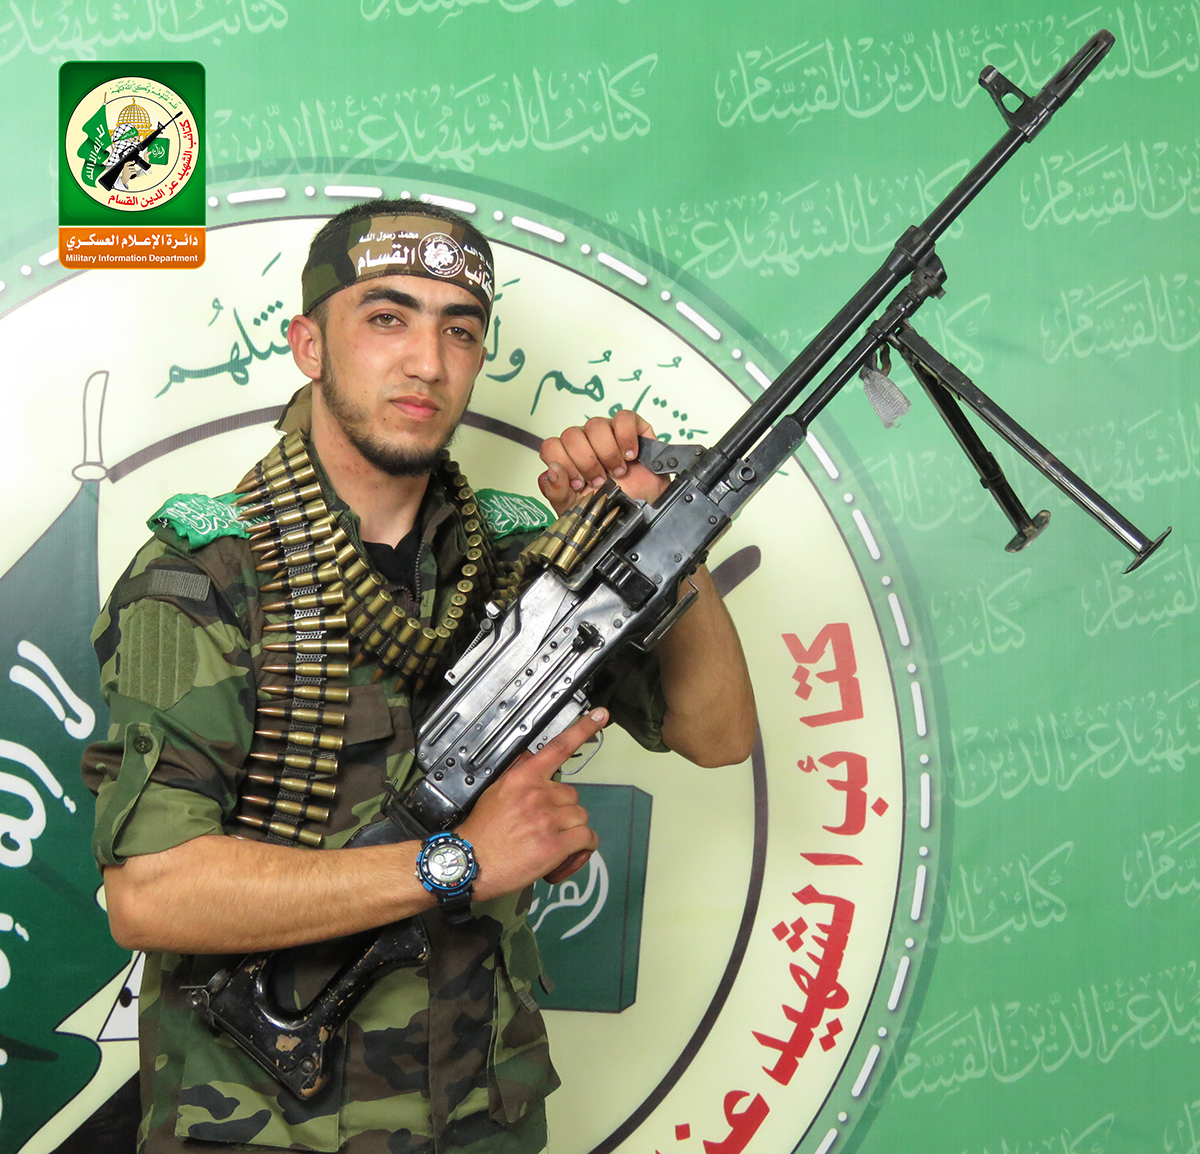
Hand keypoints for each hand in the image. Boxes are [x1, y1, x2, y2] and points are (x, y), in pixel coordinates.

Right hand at [456, 708, 607, 899]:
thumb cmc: (481, 831)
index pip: (557, 748)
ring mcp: (548, 820)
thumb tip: (530, 758)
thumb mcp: (495, 791)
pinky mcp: (555, 845)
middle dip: (564, 810)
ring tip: (555, 842)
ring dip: (573, 830)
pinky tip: (571, 853)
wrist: (470, 863)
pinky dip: (583, 847)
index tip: (600, 715)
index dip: (582, 729)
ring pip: (581, 817)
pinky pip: (586, 839)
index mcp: (523, 778)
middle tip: (548, 825)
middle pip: (573, 795)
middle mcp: (538, 795)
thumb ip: (517, 774)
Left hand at [538, 410, 668, 514]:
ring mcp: (607, 432)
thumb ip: (556, 491)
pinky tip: (630, 456)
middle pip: (571, 435)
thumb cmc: (610, 507)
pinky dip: (626, 437)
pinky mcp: (631, 428)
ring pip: (595, 425)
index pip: (551, 446)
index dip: (564, 464)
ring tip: (618, 471)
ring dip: (607, 453)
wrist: (643, 512)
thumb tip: (552, 471)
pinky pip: (624, 418)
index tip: (579, 483)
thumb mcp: (575, 507)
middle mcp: (585, 441)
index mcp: (568, 457)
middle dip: (587, 463)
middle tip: (601, 480)